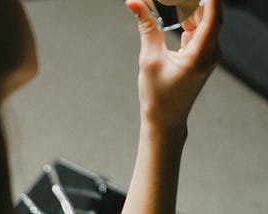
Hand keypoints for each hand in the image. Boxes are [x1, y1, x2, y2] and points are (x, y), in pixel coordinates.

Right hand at [126, 0, 221, 140]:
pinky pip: (195, 33)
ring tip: (164, 3)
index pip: (213, 16)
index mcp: (200, 56)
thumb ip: (146, 27)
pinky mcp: (199, 58)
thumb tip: (135, 2)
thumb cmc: (157, 95)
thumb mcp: (149, 59)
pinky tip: (170, 16)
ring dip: (184, 10)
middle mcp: (209, 54)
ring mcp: (206, 56)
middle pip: (206, 16)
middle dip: (187, 2)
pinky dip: (184, 22)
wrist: (165, 119)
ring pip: (200, 23)